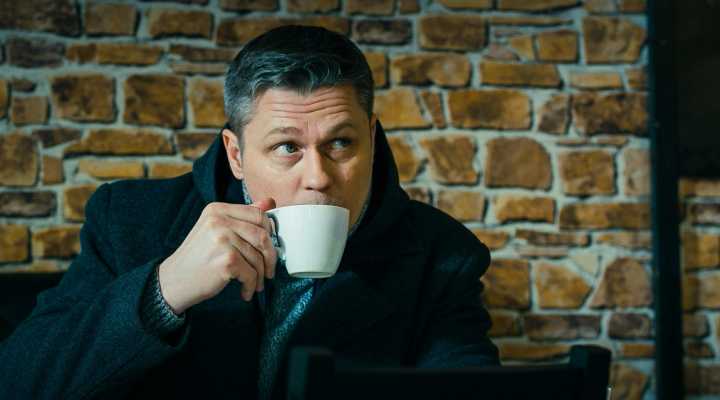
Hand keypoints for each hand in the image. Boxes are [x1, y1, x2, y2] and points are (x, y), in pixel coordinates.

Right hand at [157, 198, 276, 313]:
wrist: (174, 281)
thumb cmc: (198, 257)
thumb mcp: (216, 230)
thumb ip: (242, 217)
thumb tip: (270, 202)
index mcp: (217, 210)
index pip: (258, 214)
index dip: (269, 232)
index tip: (268, 247)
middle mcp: (219, 221)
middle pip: (262, 235)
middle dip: (270, 256)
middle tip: (269, 270)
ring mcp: (223, 240)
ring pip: (259, 257)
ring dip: (260, 275)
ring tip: (255, 284)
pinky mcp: (227, 261)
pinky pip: (252, 273)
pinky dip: (251, 286)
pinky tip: (245, 291)